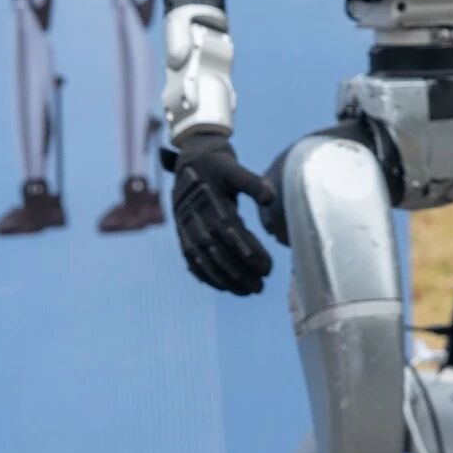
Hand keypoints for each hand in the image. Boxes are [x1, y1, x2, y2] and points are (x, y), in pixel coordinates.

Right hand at [166, 134, 275, 295]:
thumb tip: (270, 197)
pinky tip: (222, 287)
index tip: (268, 268)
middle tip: (260, 286)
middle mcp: (196, 219)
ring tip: (246, 291)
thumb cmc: (217, 165)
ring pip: (205, 261)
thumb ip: (252, 183)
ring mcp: (186, 229)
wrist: (190, 160)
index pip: (232, 234)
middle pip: (219, 252)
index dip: (250, 252)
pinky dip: (205, 275)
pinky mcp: (181, 234)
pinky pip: (191, 260)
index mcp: (211, 204)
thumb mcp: (234, 167)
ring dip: (225, 279)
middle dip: (239, 272)